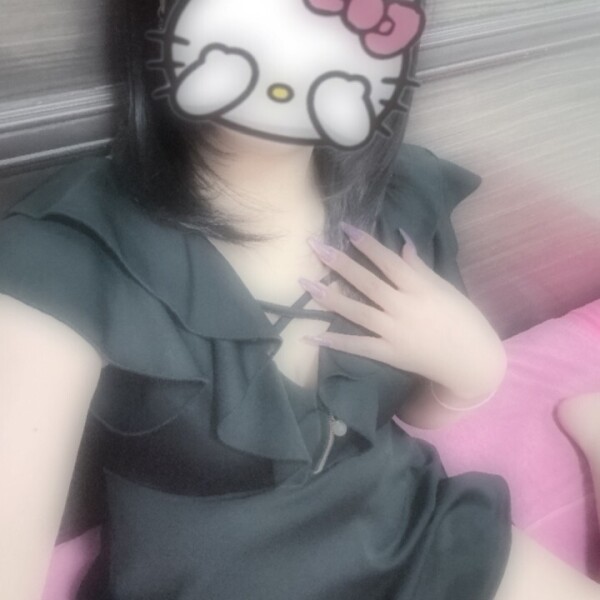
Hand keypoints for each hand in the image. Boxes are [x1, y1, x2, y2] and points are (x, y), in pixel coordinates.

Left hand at [299, 222, 506, 398]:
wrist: (472, 361)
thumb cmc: (462, 319)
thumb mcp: (444, 287)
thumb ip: (418, 266)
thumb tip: (401, 238)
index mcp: (420, 287)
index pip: (387, 260)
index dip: (366, 243)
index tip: (344, 227)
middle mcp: (404, 307)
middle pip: (366, 282)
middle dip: (339, 263)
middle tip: (314, 246)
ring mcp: (395, 332)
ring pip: (357, 312)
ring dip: (329, 297)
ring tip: (305, 283)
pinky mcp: (389, 354)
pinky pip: (358, 346)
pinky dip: (336, 341)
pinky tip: (312, 336)